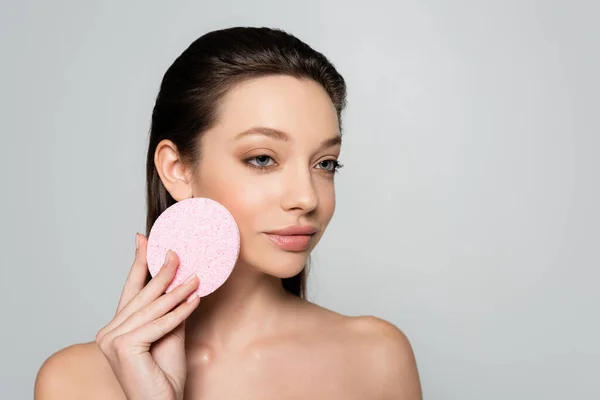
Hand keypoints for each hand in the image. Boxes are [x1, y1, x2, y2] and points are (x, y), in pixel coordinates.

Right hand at [95, 233, 200, 399]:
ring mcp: (112, 340)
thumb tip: (182, 282)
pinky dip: (179, 312)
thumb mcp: (170, 333)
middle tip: (177, 252)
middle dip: (162, 272)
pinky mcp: (124, 347)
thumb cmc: (164, 375)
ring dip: (177, 291)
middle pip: (141, 295)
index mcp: (116, 328)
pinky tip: (194, 299)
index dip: (138, 263)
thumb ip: (170, 310)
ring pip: (152, 308)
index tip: (143, 239)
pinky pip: (159, 323)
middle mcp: (109, 332)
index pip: (130, 290)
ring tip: (196, 276)